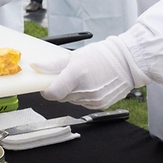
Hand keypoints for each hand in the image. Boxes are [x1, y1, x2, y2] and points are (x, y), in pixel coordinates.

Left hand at [31, 37, 148, 108]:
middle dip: (59, 88)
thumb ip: (53, 65)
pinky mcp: (100, 105)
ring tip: (82, 79)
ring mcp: (93, 100)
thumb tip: (35, 67)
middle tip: (66, 77)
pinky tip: (90, 85)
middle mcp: (85, 90)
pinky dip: (82, 96)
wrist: (127, 63)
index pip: (52, 93)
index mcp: (76, 75)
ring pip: (71, 101)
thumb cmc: (102, 56)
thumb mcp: (74, 56)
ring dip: (71, 92)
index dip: (46, 90)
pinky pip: (83, 103)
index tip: (45, 85)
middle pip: (61, 97)